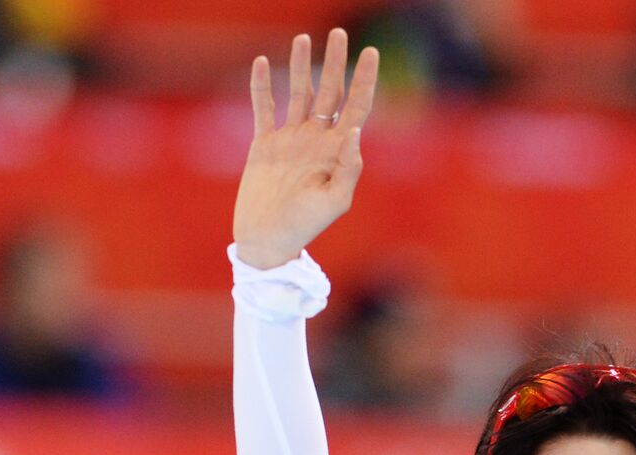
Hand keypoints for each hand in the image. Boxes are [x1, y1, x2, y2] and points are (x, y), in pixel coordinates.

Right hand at [232, 29, 379, 268]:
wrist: (268, 239)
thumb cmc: (304, 226)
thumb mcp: (334, 202)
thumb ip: (348, 169)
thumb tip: (354, 132)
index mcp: (337, 151)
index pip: (356, 107)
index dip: (365, 80)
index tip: (372, 52)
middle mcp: (316, 139)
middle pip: (330, 92)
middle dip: (336, 63)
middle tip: (341, 33)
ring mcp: (290, 139)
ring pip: (298, 93)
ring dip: (301, 66)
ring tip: (303, 38)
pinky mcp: (264, 144)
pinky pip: (264, 107)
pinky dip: (263, 85)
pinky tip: (264, 62)